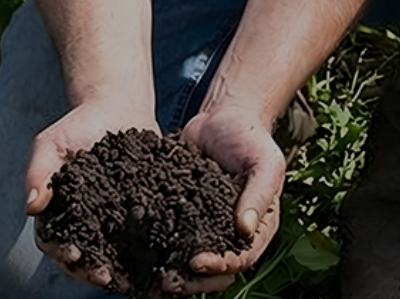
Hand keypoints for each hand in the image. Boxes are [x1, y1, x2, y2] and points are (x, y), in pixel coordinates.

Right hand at [25, 98, 158, 291]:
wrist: (119, 109)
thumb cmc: (78, 126)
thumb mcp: (51, 143)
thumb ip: (38, 172)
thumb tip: (31, 208)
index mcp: (59, 211)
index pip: (53, 242)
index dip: (62, 253)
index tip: (75, 256)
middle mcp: (85, 223)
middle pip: (83, 259)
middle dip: (91, 272)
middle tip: (107, 277)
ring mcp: (113, 223)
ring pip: (112, 256)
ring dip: (119, 272)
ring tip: (131, 280)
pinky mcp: (139, 216)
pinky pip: (142, 241)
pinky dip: (148, 255)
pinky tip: (159, 262)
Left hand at [167, 105, 287, 294]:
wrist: (223, 116)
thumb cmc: (251, 139)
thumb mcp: (265, 163)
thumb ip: (258, 194)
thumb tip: (245, 229)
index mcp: (257, 229)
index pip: (240, 258)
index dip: (220, 266)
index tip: (196, 263)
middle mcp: (230, 234)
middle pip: (214, 272)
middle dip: (192, 281)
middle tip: (167, 282)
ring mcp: (205, 226)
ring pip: (188, 260)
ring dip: (171, 272)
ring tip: (148, 278)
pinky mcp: (180, 212)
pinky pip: (170, 235)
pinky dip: (155, 248)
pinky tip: (134, 252)